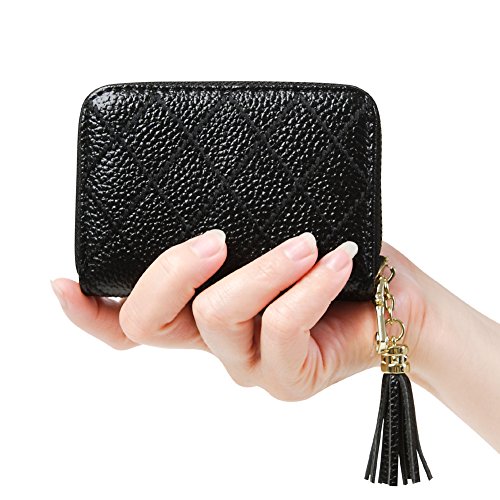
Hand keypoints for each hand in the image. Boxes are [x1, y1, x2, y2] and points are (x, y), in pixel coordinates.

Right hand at [50, 230, 428, 400]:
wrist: (395, 305)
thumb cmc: (333, 259)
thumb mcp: (275, 232)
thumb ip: (241, 227)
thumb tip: (213, 191)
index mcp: (200, 310)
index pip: (130, 325)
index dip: (89, 312)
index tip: (63, 283)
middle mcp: (214, 342)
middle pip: (150, 325)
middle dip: (171, 272)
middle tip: (213, 238)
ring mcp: (247, 364)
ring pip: (219, 318)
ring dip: (261, 270)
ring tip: (304, 242)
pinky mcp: (288, 379)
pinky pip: (282, 330)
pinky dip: (307, 288)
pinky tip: (335, 259)